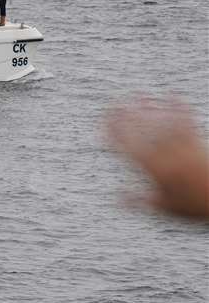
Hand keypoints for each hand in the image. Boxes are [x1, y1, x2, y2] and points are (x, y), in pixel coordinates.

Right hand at [105, 99, 208, 221]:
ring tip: (140, 95)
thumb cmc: (195, 206)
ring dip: (150, 108)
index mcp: (154, 169)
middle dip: (128, 116)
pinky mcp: (198, 143)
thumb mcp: (164, 207)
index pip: (127, 146)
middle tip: (116, 101)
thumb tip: (116, 198)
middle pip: (143, 131)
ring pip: (162, 124)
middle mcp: (166, 155)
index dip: (114, 130)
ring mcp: (183, 147)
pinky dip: (179, 107)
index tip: (105, 118)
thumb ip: (138, 200)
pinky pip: (187, 121)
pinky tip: (173, 95)